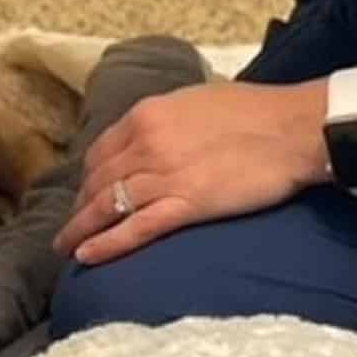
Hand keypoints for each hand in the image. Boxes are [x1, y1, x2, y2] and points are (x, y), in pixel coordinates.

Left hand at [52, 79, 328, 265]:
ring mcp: (164, 175)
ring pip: (108, 206)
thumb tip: (155, 132)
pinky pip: (136, 228)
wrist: (292, 128)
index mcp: (147, 115)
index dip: (88, 176)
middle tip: (69, 228)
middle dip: (79, 206)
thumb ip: (165, 118)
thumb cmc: (254, 110)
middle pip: (98, 181)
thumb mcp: (195, 100)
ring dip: (80, 230)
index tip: (83, 192)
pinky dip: (107, 244)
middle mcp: (146, 144)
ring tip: (65, 250)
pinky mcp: (187, 205)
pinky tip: (88, 257)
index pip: (101, 151)